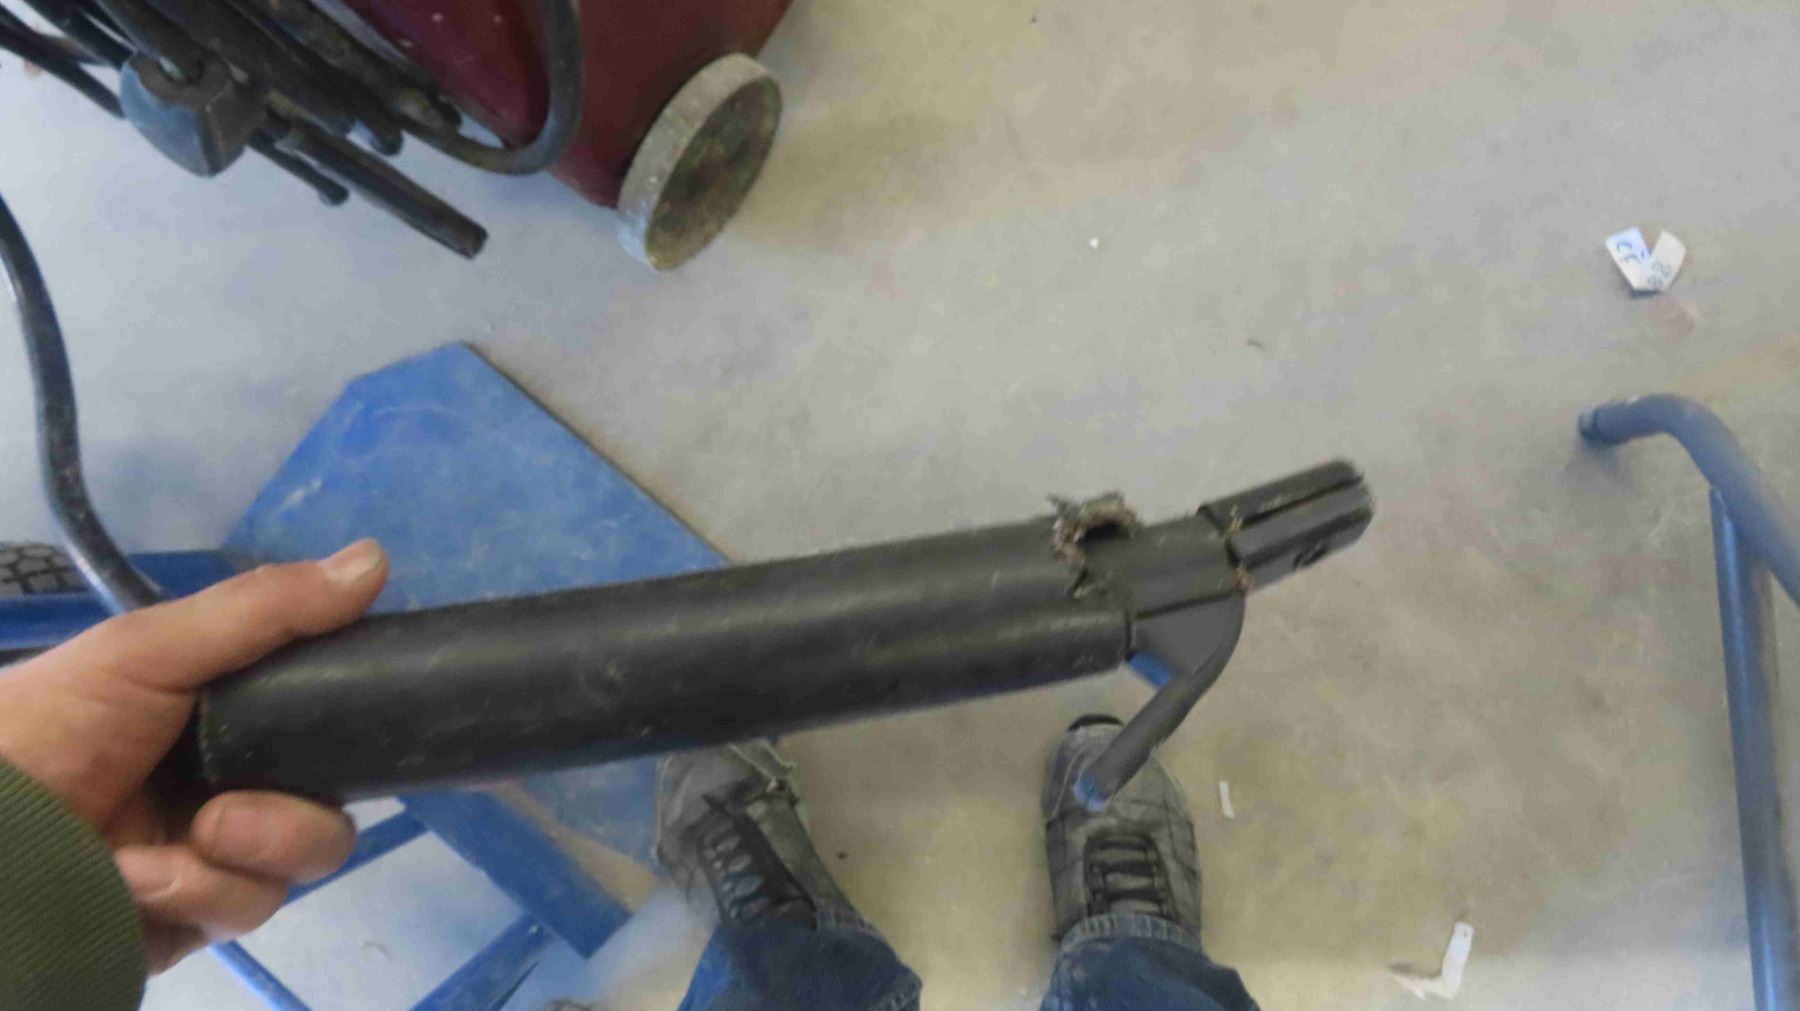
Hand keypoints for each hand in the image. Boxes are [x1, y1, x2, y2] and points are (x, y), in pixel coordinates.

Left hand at [0, 539, 387, 970]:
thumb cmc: (51, 723)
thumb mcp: (148, 649)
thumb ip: (263, 610)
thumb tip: (375, 558)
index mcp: (226, 715)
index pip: (321, 721)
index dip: (343, 726)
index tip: (344, 725)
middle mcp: (231, 784)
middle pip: (328, 804)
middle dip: (291, 818)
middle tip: (227, 817)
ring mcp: (216, 855)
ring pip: (300, 861)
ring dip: (242, 855)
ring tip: (168, 850)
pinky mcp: (196, 916)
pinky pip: (248, 908)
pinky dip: (197, 892)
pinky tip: (136, 878)